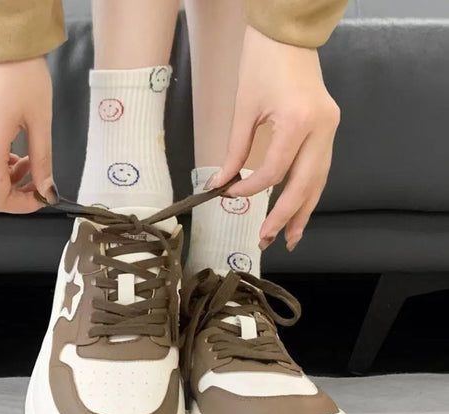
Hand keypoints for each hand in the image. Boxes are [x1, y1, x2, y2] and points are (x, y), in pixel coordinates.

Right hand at [0, 57, 55, 212]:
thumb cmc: (23, 77)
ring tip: (30, 162)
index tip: (42, 197)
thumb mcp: (40, 123)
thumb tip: (48, 191)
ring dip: (7, 182)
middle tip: (37, 183)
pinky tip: (18, 153)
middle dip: (14, 197)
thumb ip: (43, 163)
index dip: (22, 206)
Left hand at [208, 26, 340, 250]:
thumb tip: (221, 183)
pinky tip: (299, 207)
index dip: (250, 188)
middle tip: (268, 239)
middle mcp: (322, 129)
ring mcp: (330, 129)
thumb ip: (234, 151)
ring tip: (290, 236)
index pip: (274, 171)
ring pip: (319, 181)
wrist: (287, 35)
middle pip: (305, 185)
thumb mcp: (244, 109)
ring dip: (303, 210)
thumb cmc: (261, 63)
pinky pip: (320, 168)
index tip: (228, 193)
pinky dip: (308, 190)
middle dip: (286, 216)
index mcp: (299, 121)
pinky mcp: (329, 128)